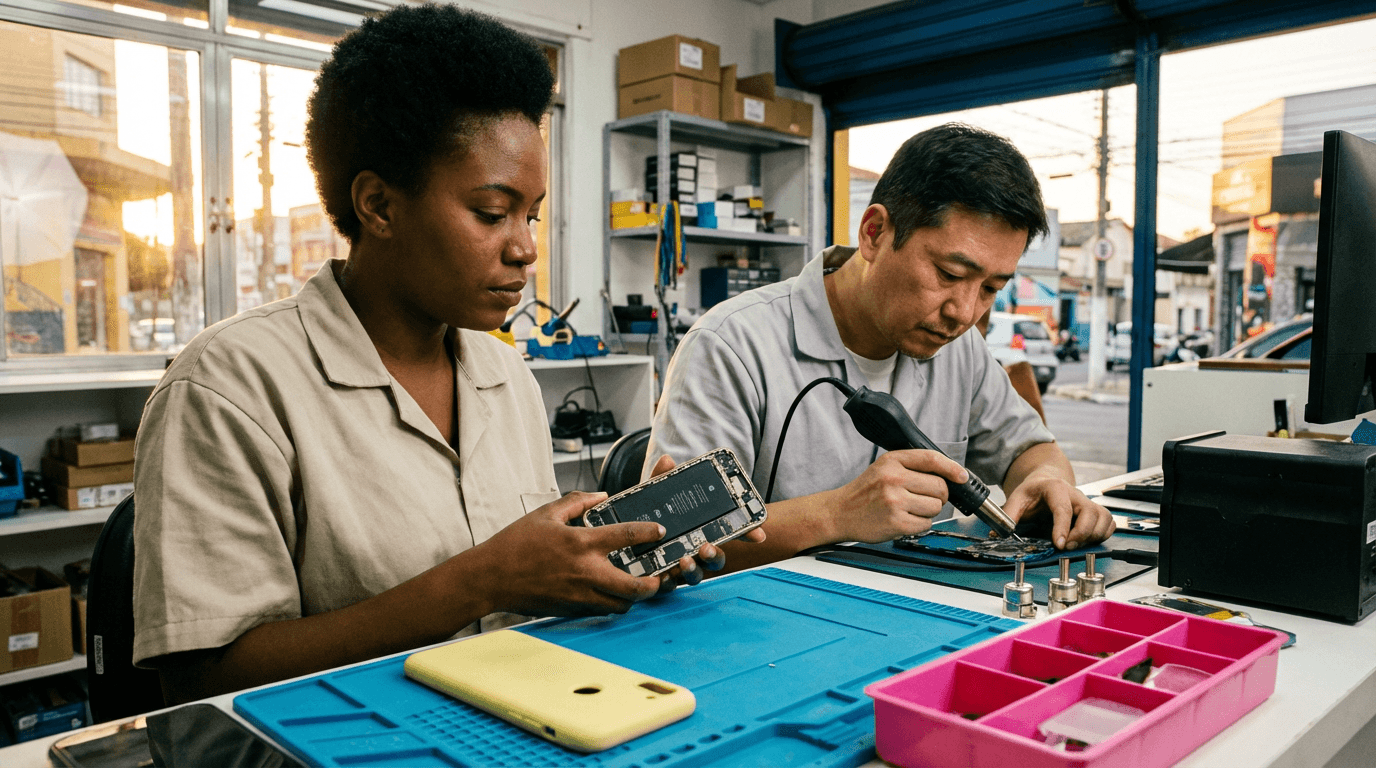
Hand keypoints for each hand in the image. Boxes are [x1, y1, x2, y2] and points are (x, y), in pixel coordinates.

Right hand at [471, 491, 664, 616]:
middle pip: (633, 587)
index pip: (626, 536)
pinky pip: (600, 611)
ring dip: (633, 598)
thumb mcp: (545, 514)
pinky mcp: (571, 609)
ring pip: (620, 605)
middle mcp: (585, 572)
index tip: (658, 531)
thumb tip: (600, 496)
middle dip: (652, 585)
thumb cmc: (515, 545)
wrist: (490, 578)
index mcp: (581, 543)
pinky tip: (610, 594)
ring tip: (636, 588)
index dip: (648, 532)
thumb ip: (576, 502)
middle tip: (658, 578)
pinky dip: (611, 604)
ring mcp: (579, 595)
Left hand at [645, 454, 766, 595]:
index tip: (758, 535)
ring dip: (693, 570)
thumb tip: (667, 461)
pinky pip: (669, 586)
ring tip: (683, 561)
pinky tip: (662, 576)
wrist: (623, 540)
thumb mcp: (653, 498)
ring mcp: (679, 568)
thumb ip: (661, 481)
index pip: (729, 534)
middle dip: (715, 555)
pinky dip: (667, 582)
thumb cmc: (647, 518)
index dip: (747, 534)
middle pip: (715, 560)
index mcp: (700, 533)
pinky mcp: (661, 579)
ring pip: (695, 576)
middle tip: (706, 547)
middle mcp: (695, 553)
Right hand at [831, 449, 969, 543]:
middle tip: (922, 498)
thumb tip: (949, 475)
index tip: (961, 476)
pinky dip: (919, 524)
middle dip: (938, 495)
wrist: (840, 512)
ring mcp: (894, 501)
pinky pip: (925, 524)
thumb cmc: (865, 492)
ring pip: (935, 507)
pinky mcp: (896, 522)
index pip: (931, 459)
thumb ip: (912, 466)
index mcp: (892, 461)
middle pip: (939, 487)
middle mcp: (893, 478)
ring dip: (928, 511)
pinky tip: (904, 519)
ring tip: (909, 508)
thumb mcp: (884, 467)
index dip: (952, 468)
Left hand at [1002, 473, 1115, 549]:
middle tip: (1065, 547)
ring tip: (1075, 544)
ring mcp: (1088, 502)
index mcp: (1055, 488)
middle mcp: (1076, 494)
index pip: (1063, 508)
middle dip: (1081, 534)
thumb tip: (998, 534)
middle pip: (1090, 513)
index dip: (1062, 527)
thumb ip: (1008, 514)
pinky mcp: (1096, 510)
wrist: (1046, 480)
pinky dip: (1103, 534)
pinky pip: (1109, 522)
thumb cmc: (1033, 491)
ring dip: (1093, 535)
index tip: (1058, 544)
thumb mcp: (1017, 498)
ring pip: (1103, 518)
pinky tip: (1088, 539)